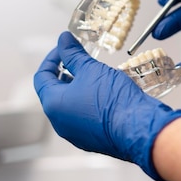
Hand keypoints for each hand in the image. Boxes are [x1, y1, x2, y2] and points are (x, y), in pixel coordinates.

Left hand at [34, 31, 180, 180]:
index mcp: (53, 105)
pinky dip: (88, 103)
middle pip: (54, 92)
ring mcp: (75, 134)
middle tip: (79, 60)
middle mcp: (60, 123)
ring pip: (70, 106)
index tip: (64, 49)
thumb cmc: (113, 100)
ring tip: (94, 75)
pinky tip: (104, 93)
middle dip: (66, 73)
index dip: (52, 58)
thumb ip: (73, 54)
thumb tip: (64, 40)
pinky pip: (84, 118)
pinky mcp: (92, 140)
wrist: (139, 128)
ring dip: (78, 88)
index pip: (42, 77)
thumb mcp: (92, 69)